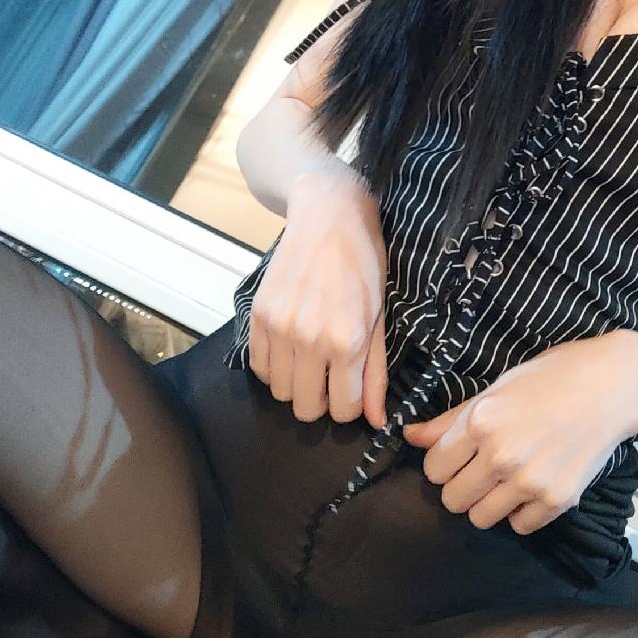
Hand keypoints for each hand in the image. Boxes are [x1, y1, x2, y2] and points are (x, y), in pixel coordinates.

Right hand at [246, 164, 388, 427]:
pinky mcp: (257, 316)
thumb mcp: (380, 317)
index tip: (351, 385)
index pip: (343, 410)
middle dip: (322, 399)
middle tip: (331, 373)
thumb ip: (375, 372)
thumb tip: (377, 421)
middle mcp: (309, 339)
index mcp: (347, 341)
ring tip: (311, 355)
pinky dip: (274, 367)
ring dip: (297, 384)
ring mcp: (279, 328)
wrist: (327, 216)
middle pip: (306, 410)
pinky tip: (291, 346)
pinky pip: (259, 369)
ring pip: (281, 394)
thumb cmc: (364, 263)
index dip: (349, 404)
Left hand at [401, 333, 637, 535]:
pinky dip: (522, 511)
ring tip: (508, 478)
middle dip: (462, 486)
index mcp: (481, 421)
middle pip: (452, 500)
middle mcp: (501, 455)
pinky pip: (519, 526)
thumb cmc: (554, 377)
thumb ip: (451, 419)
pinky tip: (533, 484)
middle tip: (482, 468)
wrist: (614, 385)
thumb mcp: (497, 388)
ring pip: (481, 519)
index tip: (460, 455)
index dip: (444, 462)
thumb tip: (408, 435)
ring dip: (489, 502)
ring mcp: (530, 481)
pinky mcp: (557, 500)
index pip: (433, 468)